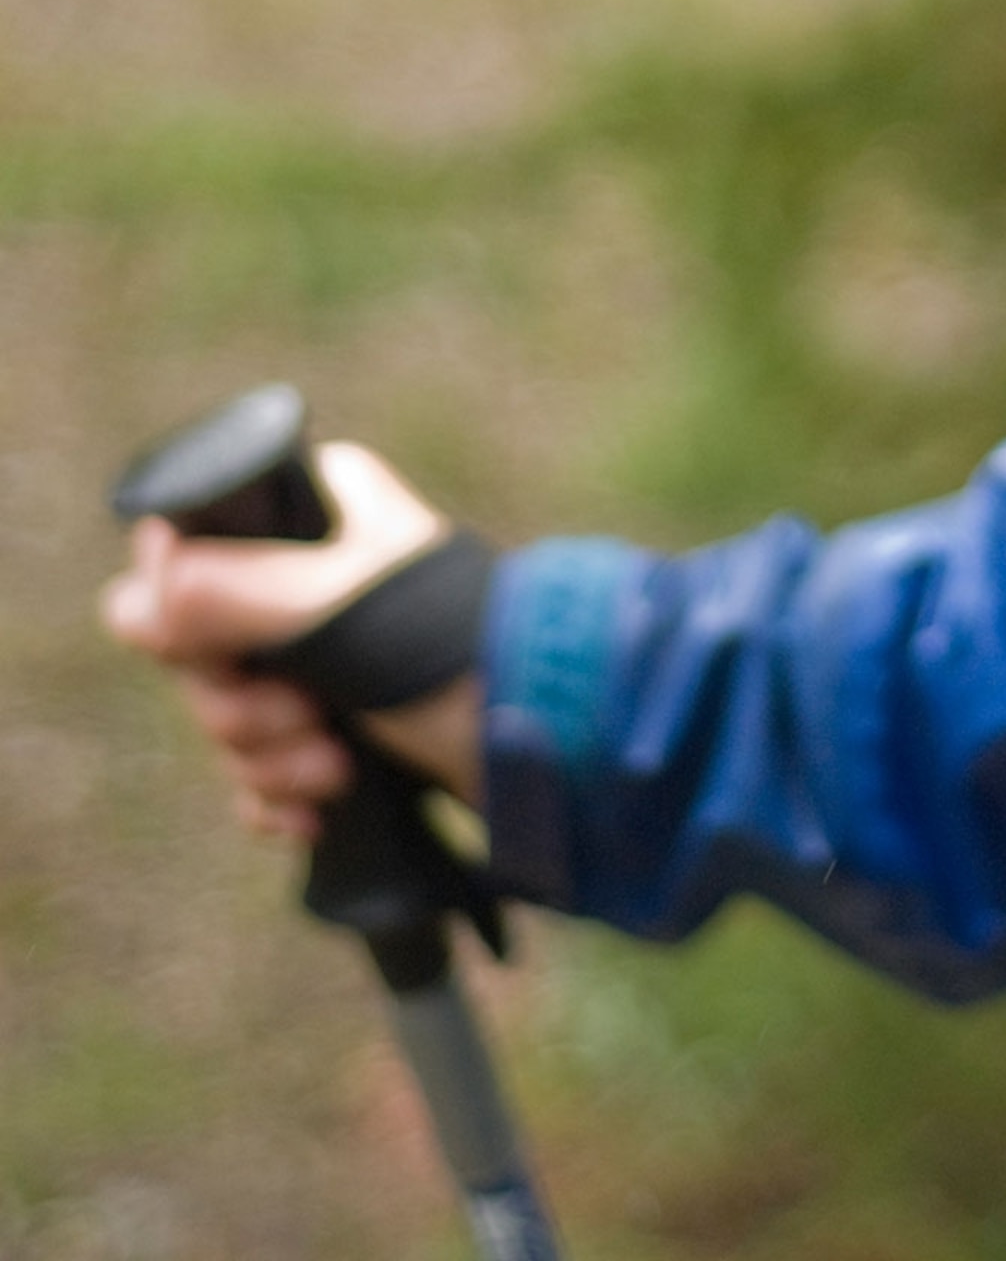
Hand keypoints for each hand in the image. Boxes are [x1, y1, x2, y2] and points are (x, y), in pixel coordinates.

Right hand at [100, 440, 484, 838]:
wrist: (552, 743)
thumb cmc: (457, 653)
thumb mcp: (340, 610)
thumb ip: (230, 595)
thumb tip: (131, 603)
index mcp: (316, 512)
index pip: (185, 554)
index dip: (186, 621)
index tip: (221, 653)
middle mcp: (312, 574)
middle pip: (197, 650)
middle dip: (241, 708)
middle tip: (305, 718)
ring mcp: (324, 655)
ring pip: (227, 715)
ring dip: (269, 761)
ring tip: (336, 769)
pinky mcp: (339, 726)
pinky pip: (260, 770)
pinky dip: (280, 799)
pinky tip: (319, 814)